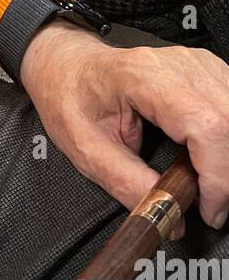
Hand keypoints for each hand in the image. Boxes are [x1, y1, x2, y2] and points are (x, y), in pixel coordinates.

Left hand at [20, 21, 228, 230]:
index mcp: (141, 78)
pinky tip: (211, 155)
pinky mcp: (205, 70)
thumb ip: (128, 185)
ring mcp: (194, 64)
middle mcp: (175, 64)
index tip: (210, 208)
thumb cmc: (71, 96)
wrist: (66, 65)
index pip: (204, 125)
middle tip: (211, 203)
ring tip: (209, 181)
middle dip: (227, 172)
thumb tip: (170, 215)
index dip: (218, 176)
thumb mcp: (86, 149)